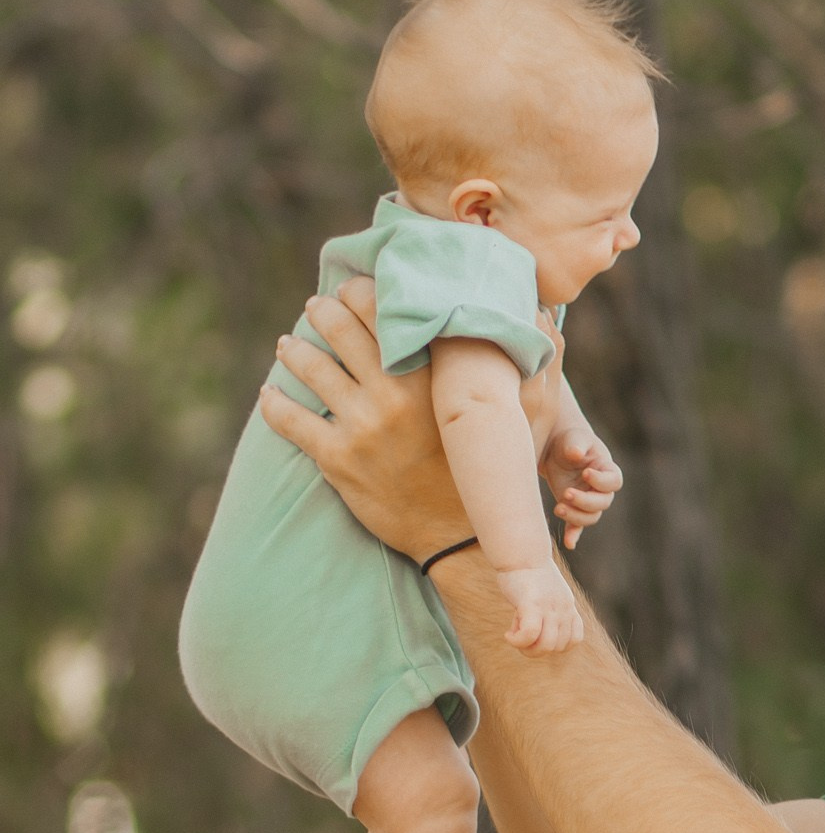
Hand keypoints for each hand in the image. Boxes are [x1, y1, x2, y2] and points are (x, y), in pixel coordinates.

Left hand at [257, 280, 569, 557]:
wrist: (462, 540)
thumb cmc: (491, 473)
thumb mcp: (521, 416)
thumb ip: (524, 364)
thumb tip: (547, 316)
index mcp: (431, 375)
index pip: (383, 308)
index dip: (361, 292)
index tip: (354, 292)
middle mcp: (393, 394)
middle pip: (340, 326)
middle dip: (323, 311)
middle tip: (319, 309)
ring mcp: (362, 426)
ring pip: (309, 364)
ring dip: (294, 349)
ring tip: (289, 346)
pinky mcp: (336, 459)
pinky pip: (289, 419)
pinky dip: (273, 402)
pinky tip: (271, 395)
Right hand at [495, 554, 584, 653]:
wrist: (520, 552)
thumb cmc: (527, 573)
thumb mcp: (545, 594)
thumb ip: (546, 612)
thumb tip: (533, 633)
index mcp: (568, 606)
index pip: (574, 639)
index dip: (555, 645)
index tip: (539, 633)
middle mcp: (563, 608)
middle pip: (558, 648)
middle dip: (537, 649)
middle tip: (520, 634)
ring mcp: (549, 607)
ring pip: (546, 646)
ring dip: (527, 648)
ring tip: (514, 634)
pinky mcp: (532, 604)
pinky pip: (530, 635)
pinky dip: (518, 641)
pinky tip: (508, 635)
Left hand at [542, 422, 623, 548]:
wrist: (557, 449)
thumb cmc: (571, 440)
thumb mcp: (574, 438)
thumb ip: (576, 444)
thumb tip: (575, 453)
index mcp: (607, 470)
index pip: (613, 481)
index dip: (602, 481)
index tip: (586, 473)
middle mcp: (601, 489)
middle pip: (602, 503)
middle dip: (585, 501)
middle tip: (567, 493)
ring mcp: (588, 501)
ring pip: (590, 517)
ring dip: (576, 516)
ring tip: (558, 507)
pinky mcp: (575, 509)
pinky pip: (577, 526)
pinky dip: (573, 535)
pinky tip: (569, 543)